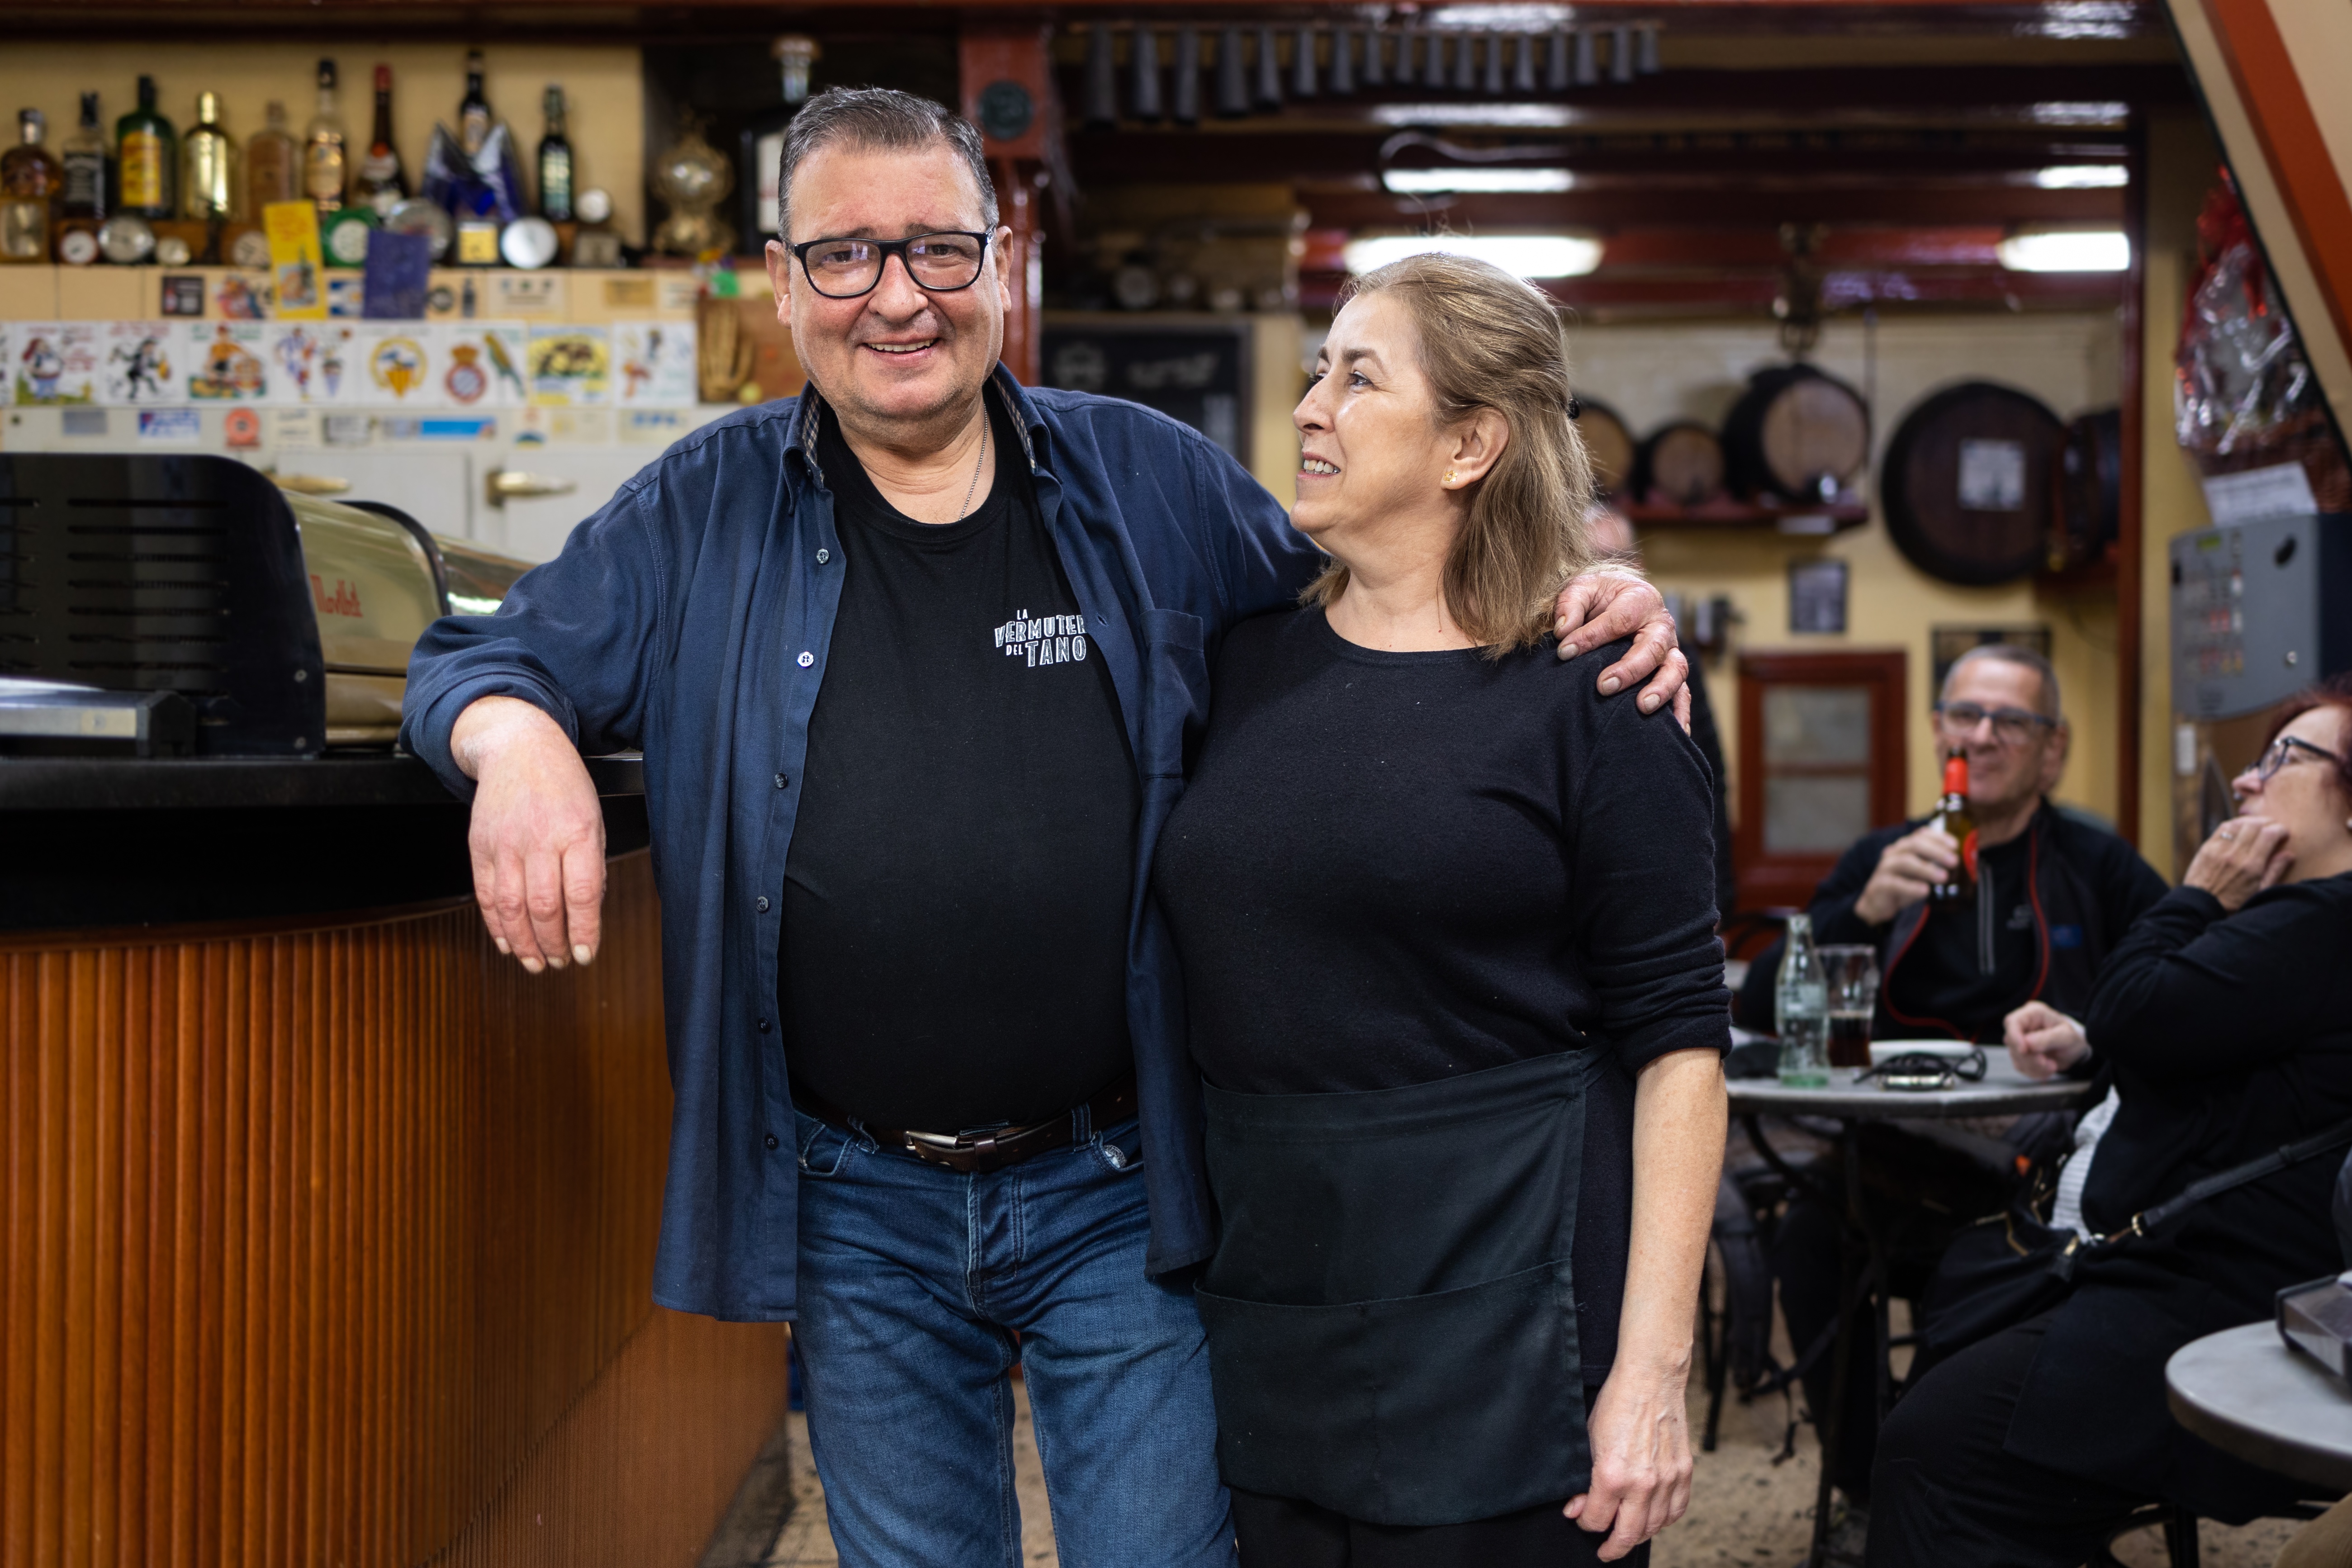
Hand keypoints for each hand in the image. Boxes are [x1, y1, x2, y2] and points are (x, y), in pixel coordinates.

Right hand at [452, 695, 605, 972]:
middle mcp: (539, 838)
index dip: (583, 931)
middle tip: (561, 962)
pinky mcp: (480, 846)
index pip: (582, 893)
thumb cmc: (563, 785)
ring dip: (524, 943)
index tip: (586, 955)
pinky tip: (508, 943)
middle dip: (553, 944)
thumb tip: (588, 914)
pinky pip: (486, 895)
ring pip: (511, 906)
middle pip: (544, 906)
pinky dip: (496, 925)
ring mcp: (505, 843)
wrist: (517, 747)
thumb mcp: (593, 818)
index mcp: (576, 831)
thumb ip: (591, 865)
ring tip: (535, 963)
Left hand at [1553, 570, 1688, 723]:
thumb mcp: (1581, 589)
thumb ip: (1570, 605)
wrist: (1620, 598)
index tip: (1565, 652)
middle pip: (1653, 648)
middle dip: (1630, 669)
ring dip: (1661, 690)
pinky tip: (1675, 732)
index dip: (1591, 637)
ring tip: (1642, 708)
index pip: (1619, 620)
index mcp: (1640, 600)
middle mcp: (1661, 625)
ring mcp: (1670, 651)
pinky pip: (1683, 693)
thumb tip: (1563, 631)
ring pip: (1675, 670)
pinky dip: (1680, 712)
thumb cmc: (1599, 596)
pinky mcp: (1671, 672)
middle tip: (1604, 686)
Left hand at [1567, 1358, 1694, 1560]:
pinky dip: (1665, 1520)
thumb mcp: (1588, 1440)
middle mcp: (1642, 1483)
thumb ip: (1582, 1479)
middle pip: (1627, 1535)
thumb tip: (1576, 1508)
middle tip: (1605, 1550)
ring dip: (1638, 1534)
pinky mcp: (1684, 1472)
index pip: (1597, 1520)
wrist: (1650, 1379)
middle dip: (1612, 1547)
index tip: (1582, 1518)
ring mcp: (1666, 1479)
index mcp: (1612, 1475)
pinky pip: (1677, 1510)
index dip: (1585, 1523)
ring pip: (1654, 1527)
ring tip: (1627, 1533)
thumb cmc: (1616, 1403)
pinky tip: (1653, 1518)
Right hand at [1852, 824, 1960, 925]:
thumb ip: (1934, 867)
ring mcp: (1885, 868)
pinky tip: (1924, 891)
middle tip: (1954, 861)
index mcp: (1905, 847)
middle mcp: (1894, 853)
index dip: (1939, 837)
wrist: (1877, 904)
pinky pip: (1894, 883)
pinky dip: (1911, 887)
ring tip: (1943, 877)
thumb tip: (1960, 866)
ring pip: (1904, 862)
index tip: (1955, 845)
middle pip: (1914, 844)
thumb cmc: (1903, 886)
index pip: (1921, 835)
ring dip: (1926, 869)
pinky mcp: (1879, 885)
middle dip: (1936, 851)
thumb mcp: (1920, 875)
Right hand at [2004, 1001, 2087, 1079]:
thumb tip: (2027, 1043)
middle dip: (2030, 1057)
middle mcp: (2023, 1026)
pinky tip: (2047, 1069)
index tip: (2024, 1050)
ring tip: (2052, 1066)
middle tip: (2048, 1063)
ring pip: (2016, 1057)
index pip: (2012, 1021)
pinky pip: (2021, 1066)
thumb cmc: (2071, 1038)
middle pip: (2012, 1042)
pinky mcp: (2020, 1054)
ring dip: (2034, 1067)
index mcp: (2033, 1013)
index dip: (2014, 1036)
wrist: (2074, 1050)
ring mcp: (2020, 1040)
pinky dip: (2035, 1072)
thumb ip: (2048, 1038)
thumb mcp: (2066, 1036)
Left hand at [2182, 815, 2291, 911]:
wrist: (2201, 905)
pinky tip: (2241, 828)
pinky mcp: (2207, 847)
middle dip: (2268, 822)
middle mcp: (2235, 854)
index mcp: (2251, 866)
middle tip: (2273, 827)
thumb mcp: (2260, 891)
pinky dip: (2235, 824)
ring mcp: (2219, 849)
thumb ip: (2275, 870)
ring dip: (2252, 821)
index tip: (2284, 833)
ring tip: (2259, 826)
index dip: (2280, 829)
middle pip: (2255, 825)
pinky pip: (2222, 827)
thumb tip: (2289, 854)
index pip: (2269, 834)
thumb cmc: (2233, 902)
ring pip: (2238, 823)